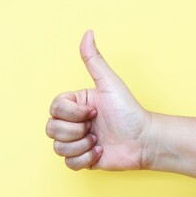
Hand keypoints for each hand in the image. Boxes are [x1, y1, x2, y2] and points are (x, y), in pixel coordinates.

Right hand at [46, 30, 152, 170]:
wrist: (144, 140)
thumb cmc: (129, 110)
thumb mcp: (109, 83)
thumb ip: (94, 60)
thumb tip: (88, 32)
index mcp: (75, 104)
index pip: (54, 108)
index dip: (73, 113)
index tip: (94, 111)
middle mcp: (73, 122)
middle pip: (51, 129)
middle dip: (76, 130)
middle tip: (95, 127)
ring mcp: (76, 141)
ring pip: (58, 147)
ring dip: (81, 145)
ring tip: (99, 140)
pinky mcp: (82, 159)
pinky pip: (68, 163)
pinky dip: (86, 158)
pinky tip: (101, 151)